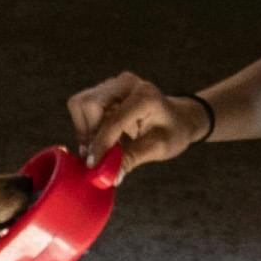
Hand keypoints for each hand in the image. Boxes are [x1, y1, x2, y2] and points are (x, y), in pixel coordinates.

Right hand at [68, 71, 207, 167]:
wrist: (179, 117)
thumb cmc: (173, 132)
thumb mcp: (158, 148)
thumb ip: (131, 159)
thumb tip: (107, 176)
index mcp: (145, 96)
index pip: (113, 121)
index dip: (100, 145)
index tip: (93, 165)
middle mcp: (127, 83)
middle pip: (89, 104)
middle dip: (88, 132)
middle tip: (96, 155)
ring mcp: (114, 84)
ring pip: (81, 104)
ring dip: (85, 129)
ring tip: (99, 147)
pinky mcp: (105, 90)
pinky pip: (83, 107)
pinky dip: (86, 126)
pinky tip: (101, 139)